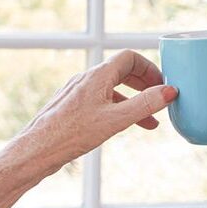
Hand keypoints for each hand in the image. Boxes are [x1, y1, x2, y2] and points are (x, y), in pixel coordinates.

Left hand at [17, 50, 176, 169]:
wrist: (37, 149)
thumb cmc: (72, 133)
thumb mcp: (116, 120)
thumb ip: (144, 105)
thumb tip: (169, 91)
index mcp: (98, 75)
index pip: (129, 57)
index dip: (149, 68)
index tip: (162, 84)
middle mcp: (87, 79)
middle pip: (121, 71)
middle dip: (143, 84)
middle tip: (159, 98)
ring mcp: (78, 92)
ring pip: (112, 88)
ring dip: (132, 100)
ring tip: (149, 121)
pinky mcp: (72, 106)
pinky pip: (101, 100)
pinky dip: (117, 109)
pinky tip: (123, 126)